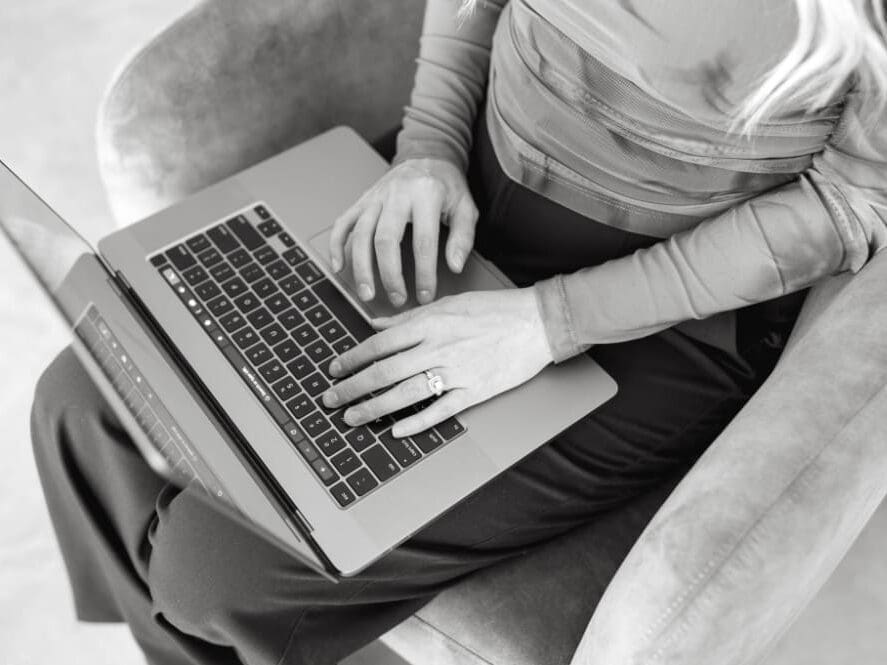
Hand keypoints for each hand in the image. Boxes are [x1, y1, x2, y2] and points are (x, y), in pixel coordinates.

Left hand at [321, 288, 554, 436]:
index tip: (335, 370)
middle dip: (353, 387)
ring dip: (375, 408)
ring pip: (406, 393)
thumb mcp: (448, 303)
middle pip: (385, 371)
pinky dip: (417, 422)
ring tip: (353, 418)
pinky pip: (441, 410)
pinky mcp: (475, 391)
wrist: (537, 322)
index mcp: (430, 323)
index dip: (353, 359)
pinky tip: (396, 431)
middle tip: (331, 399)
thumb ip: (409, 318)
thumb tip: (377, 323)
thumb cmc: (494, 309)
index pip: (380, 343)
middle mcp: (439, 347)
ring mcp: (457, 371)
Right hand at [328, 157, 477, 306]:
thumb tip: (454, 266)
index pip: (424, 242)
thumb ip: (463, 237)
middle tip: (397, 298)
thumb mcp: (466, 207)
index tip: (425, 294)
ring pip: (361, 234)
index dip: (424, 273)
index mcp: (426, 195)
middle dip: (390, 275)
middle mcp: (397, 194)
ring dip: (361, 267)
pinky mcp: (362, 200)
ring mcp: (375, 197)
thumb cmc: (446, 186)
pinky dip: (337, 245)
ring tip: (367, 293)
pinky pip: (343, 223)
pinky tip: (339, 266)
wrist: (427, 155)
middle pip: (386, 240)